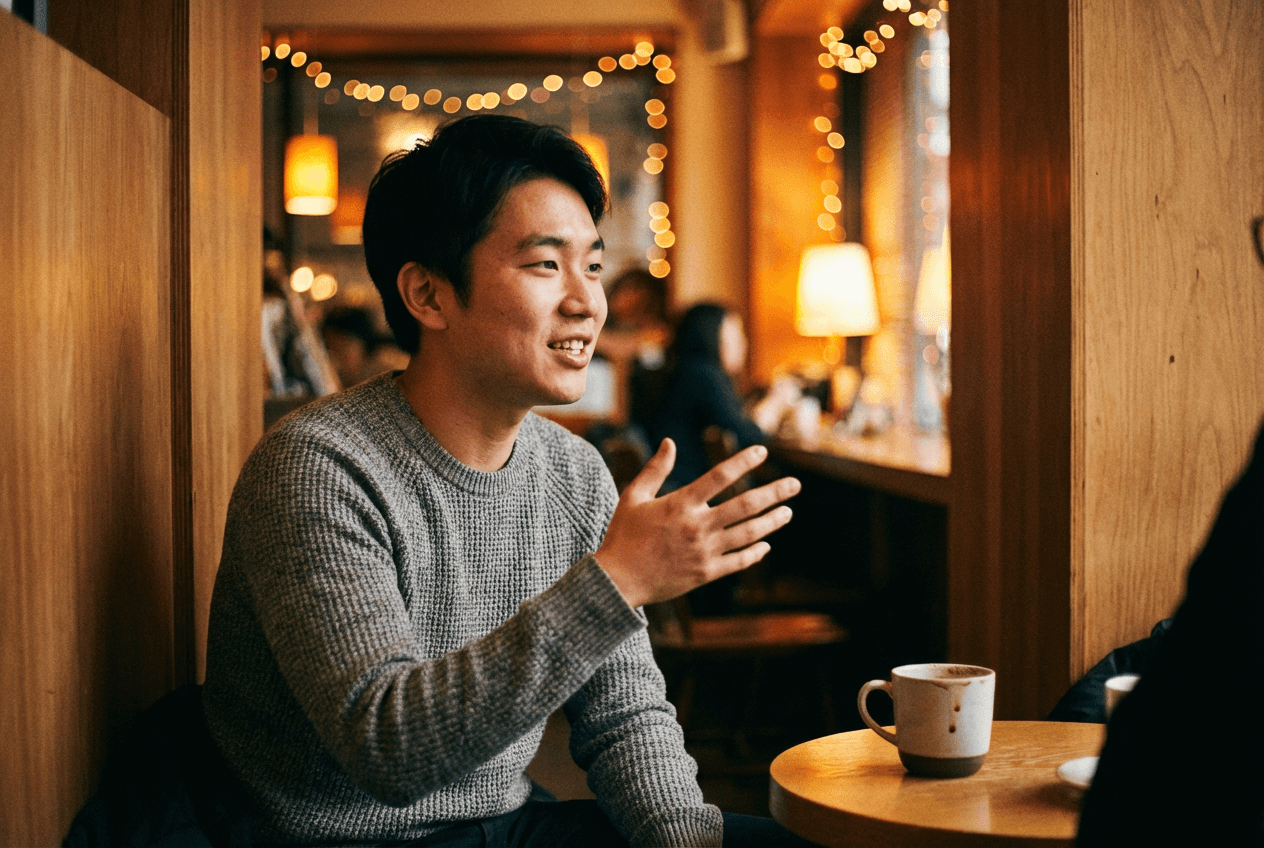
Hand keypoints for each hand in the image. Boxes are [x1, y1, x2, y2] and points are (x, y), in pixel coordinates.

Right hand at [596, 439, 801, 608]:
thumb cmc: (623, 535)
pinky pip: (738, 562)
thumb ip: (655, 470)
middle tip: (795, 485)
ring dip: (772, 522)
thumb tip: (669, 442)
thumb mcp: (634, 497)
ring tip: (788, 512)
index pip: (719, 476)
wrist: (617, 580)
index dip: (743, 461)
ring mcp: (704, 552)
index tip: (763, 451)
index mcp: (680, 504)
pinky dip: (755, 553)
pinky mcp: (705, 574)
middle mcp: (697, 526)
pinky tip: (766, 544)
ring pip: (748, 534)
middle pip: (745, 505)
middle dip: (774, 493)